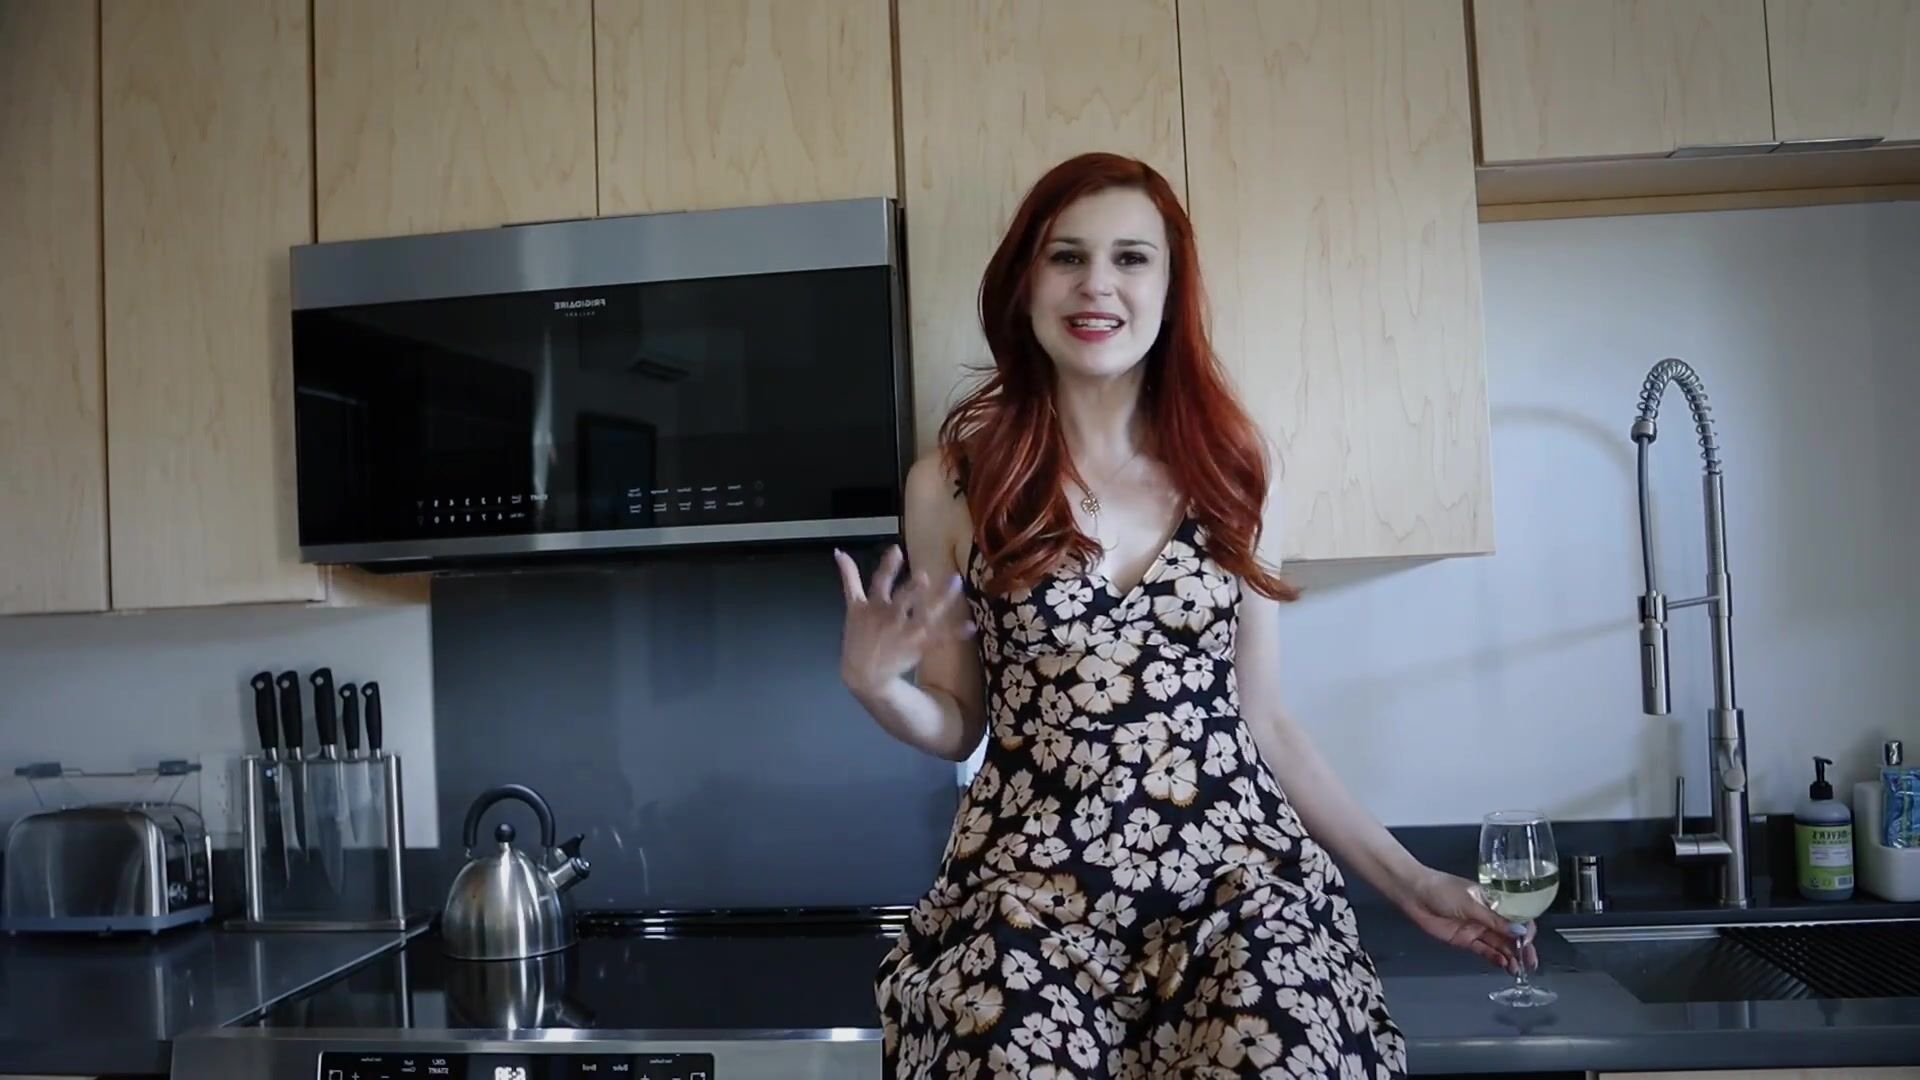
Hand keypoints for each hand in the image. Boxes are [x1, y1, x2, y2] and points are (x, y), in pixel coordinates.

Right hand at [833, 545, 973, 696]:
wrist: (863, 674)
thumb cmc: (859, 636)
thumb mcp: (851, 607)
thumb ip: (849, 578)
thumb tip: (839, 551)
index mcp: (875, 605)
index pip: (880, 583)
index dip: (887, 568)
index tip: (897, 551)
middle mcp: (891, 617)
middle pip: (903, 600)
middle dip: (913, 589)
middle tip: (924, 576)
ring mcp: (905, 633)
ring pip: (926, 614)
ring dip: (942, 600)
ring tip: (956, 583)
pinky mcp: (918, 647)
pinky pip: (939, 638)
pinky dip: (955, 633)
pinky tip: (971, 627)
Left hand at [1396, 865, 1537, 974]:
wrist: (1414, 894)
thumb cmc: (1441, 889)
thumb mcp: (1471, 903)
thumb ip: (1494, 920)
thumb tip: (1520, 930)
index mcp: (1492, 901)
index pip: (1516, 917)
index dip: (1525, 930)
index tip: (1529, 941)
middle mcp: (1487, 916)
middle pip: (1510, 934)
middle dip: (1522, 948)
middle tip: (1529, 961)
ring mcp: (1477, 928)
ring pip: (1499, 945)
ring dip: (1510, 956)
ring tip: (1516, 967)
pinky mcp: (1465, 940)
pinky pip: (1485, 950)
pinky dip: (1495, 958)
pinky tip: (1503, 964)